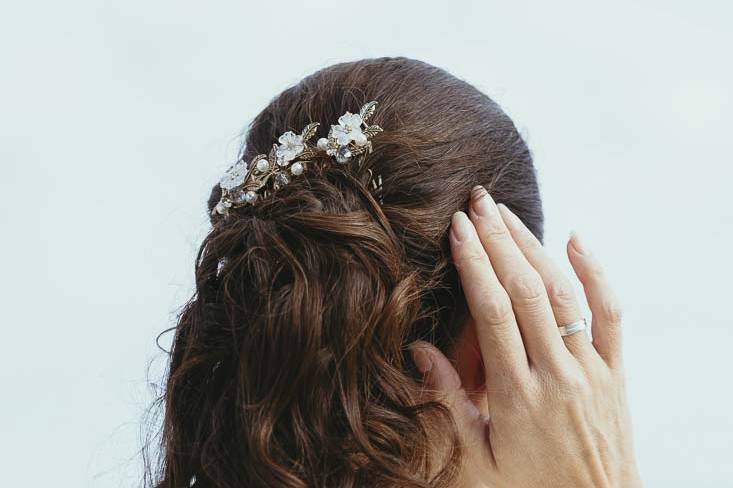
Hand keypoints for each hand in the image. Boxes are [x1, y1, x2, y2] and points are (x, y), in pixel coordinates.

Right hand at [411, 186, 641, 487]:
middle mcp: (557, 376)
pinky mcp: (615, 375)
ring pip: (563, 294)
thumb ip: (447, 407)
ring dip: (534, 248)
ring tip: (507, 214)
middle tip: (477, 202)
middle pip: (526, 291)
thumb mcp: (473, 466)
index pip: (492, 313)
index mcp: (518, 397)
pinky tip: (576, 240)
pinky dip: (596, 274)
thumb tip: (419, 350)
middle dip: (498, 241)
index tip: (457, 228)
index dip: (473, 265)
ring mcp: (591, 372)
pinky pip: (610, 315)